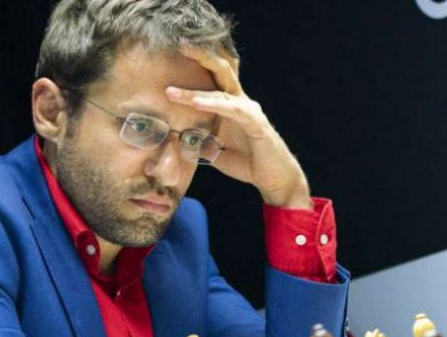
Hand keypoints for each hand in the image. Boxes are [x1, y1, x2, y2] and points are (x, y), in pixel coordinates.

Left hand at [165, 46, 311, 208]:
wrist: (275, 180)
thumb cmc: (248, 163)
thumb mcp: (215, 151)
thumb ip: (199, 142)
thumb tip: (175, 139)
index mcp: (231, 106)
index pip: (214, 78)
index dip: (198, 63)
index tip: (175, 53)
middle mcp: (241, 102)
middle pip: (221, 71)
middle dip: (201, 57)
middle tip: (180, 46)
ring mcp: (249, 111)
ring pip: (220, 93)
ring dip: (194, 93)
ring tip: (171, 91)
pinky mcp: (256, 123)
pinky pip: (233, 109)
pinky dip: (213, 105)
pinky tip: (197, 103)